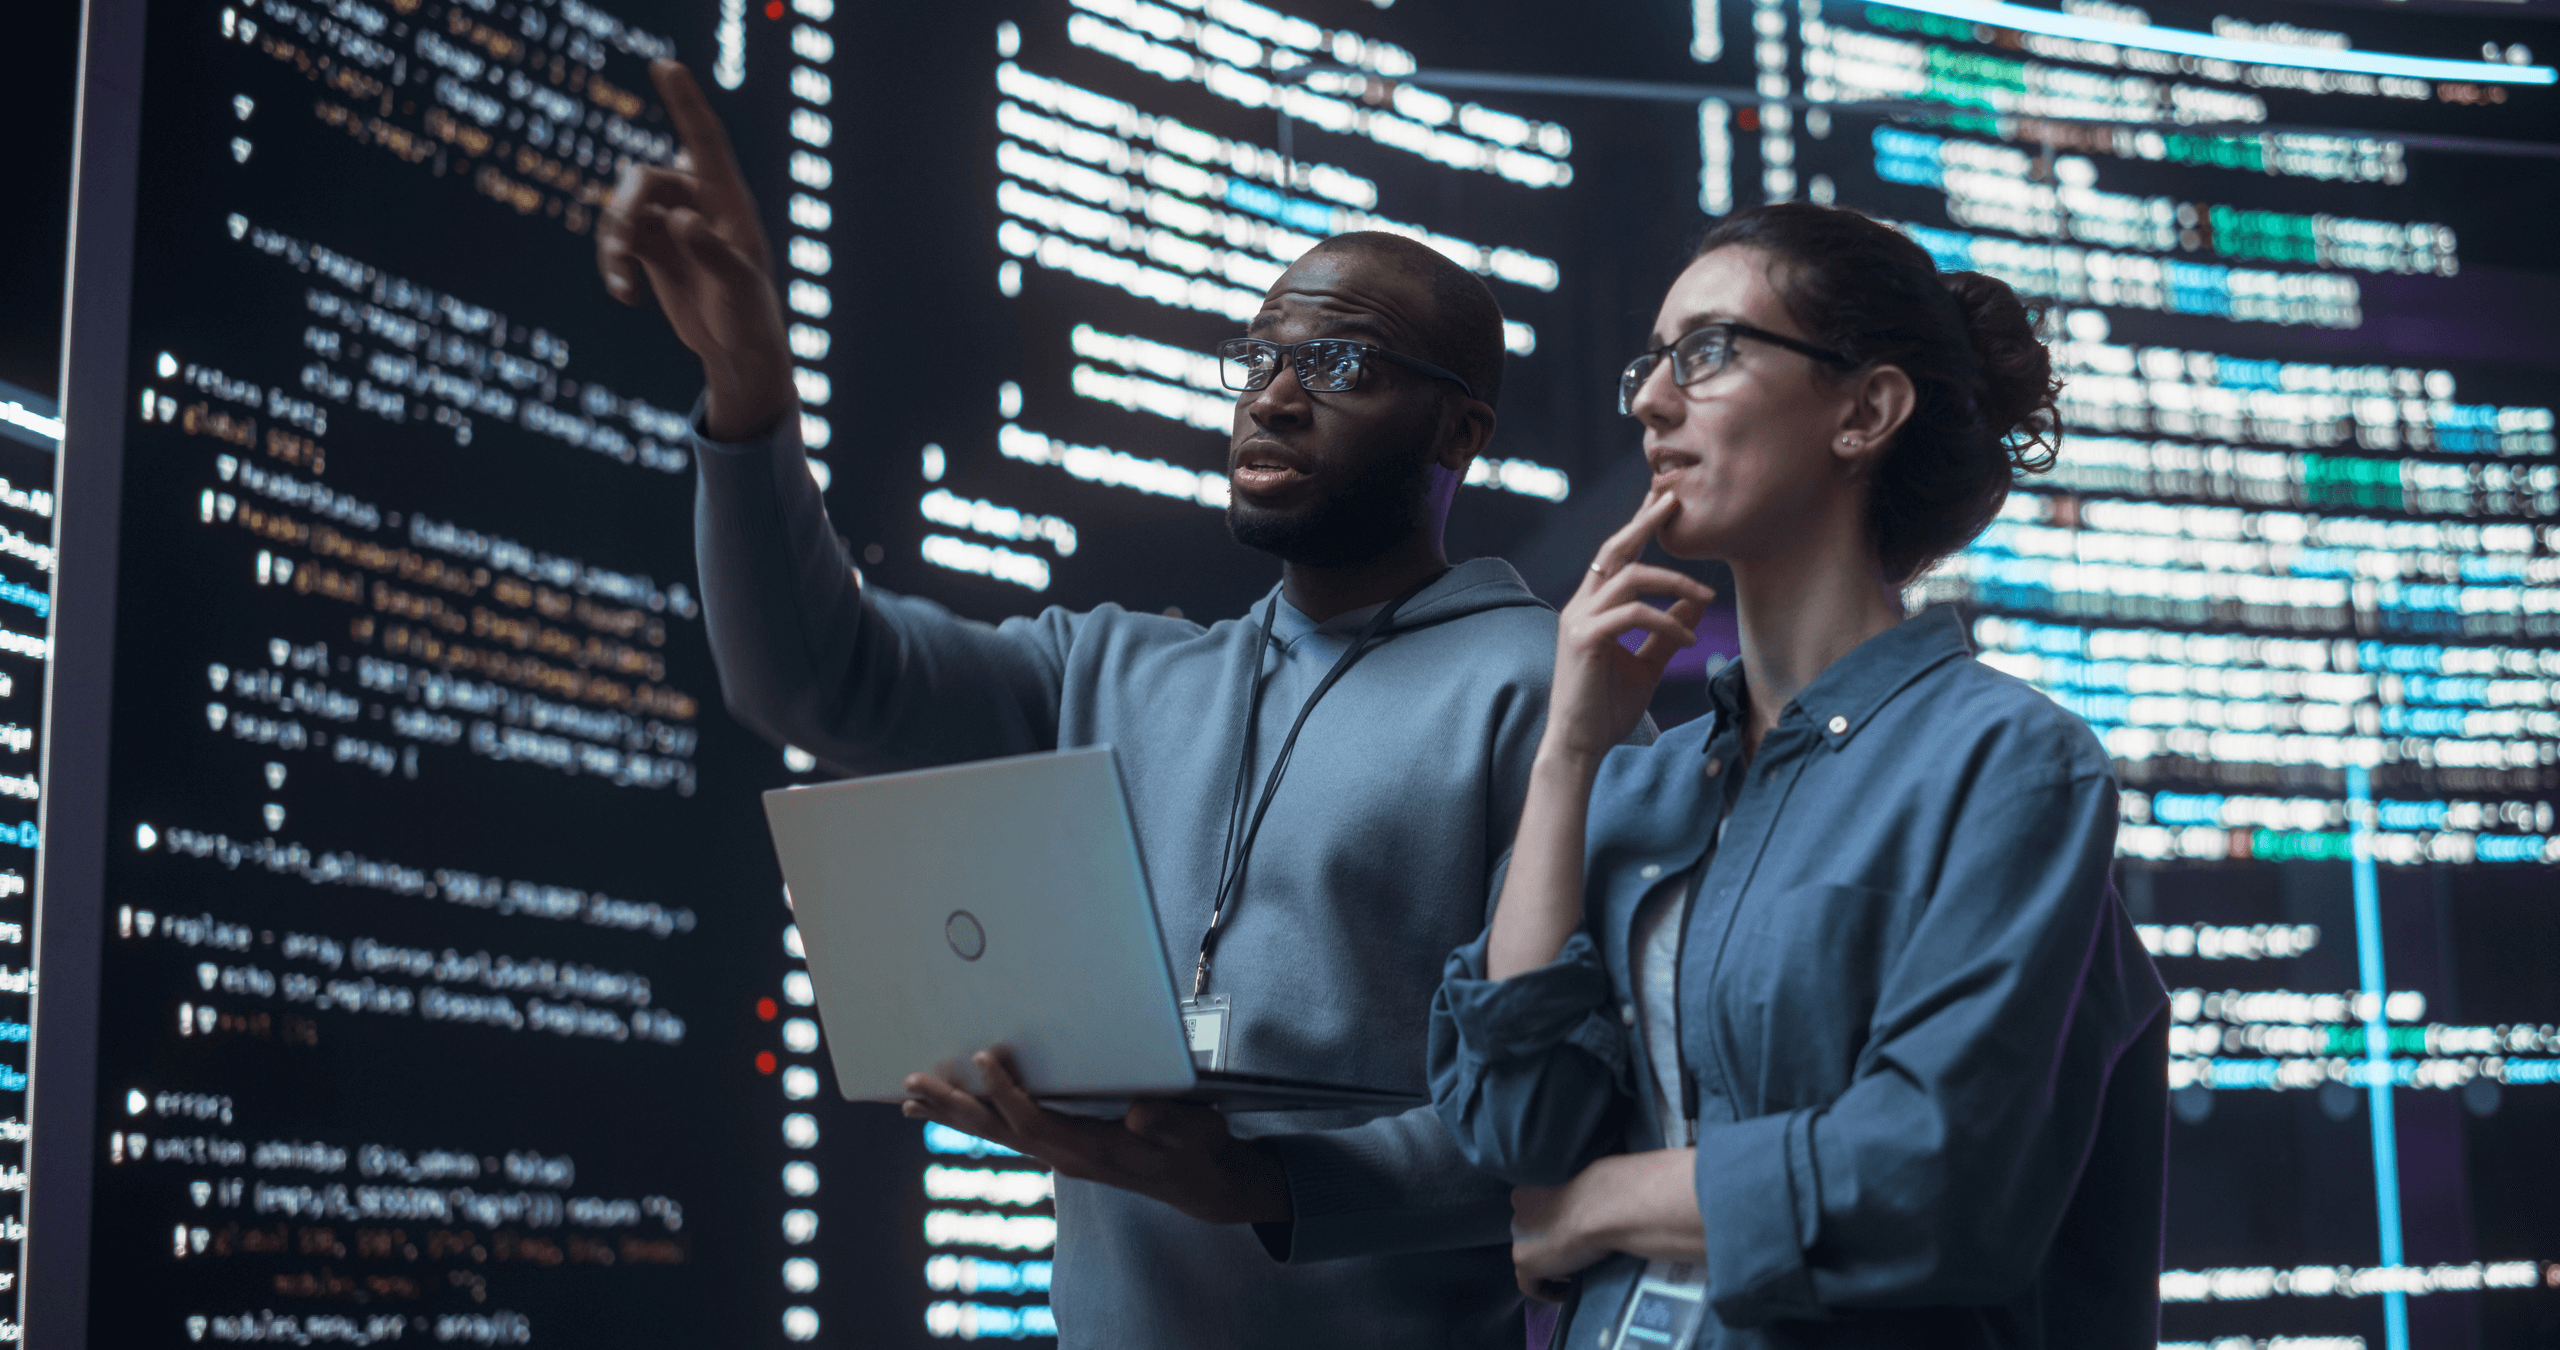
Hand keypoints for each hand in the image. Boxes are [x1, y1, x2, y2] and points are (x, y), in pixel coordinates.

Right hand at [595, 59, 794, 441]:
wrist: (738, 351)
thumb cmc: (749, 316)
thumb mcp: (736, 287)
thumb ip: (710, 251)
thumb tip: (679, 218)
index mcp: (728, 201)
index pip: (704, 142)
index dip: (685, 103)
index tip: (666, 65)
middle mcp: (697, 203)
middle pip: (644, 179)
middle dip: (625, 206)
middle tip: (621, 246)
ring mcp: (671, 224)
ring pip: (624, 209)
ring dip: (613, 241)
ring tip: (621, 280)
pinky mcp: (653, 249)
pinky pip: (619, 240)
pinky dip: (613, 264)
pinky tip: (623, 295)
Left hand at [901, 1047, 1293, 1225]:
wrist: (1201, 1183)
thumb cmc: (1197, 1150)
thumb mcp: (1194, 1133)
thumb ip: (1167, 1122)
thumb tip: (1139, 1112)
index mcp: (1092, 1151)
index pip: (1036, 1121)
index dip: (1008, 1092)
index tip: (984, 1057)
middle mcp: (1066, 1157)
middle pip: (1000, 1131)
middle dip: (955, 1107)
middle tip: (911, 1086)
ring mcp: (1061, 1155)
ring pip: (998, 1134)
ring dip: (955, 1115)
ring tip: (912, 1099)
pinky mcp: (1063, 1149)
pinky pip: (1011, 1133)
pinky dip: (980, 1119)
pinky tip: (959, 1109)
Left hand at [1509, 1150, 1706, 1300]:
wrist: (1602, 1206)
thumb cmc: (1603, 1188)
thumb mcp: (1589, 1182)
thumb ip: (1581, 1191)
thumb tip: (1603, 1191)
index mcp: (1527, 1188)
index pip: (1534, 1212)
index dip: (1552, 1225)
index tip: (1572, 1233)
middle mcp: (1516, 1212)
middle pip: (1532, 1236)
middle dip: (1551, 1245)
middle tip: (1577, 1253)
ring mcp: (1518, 1238)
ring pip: (1533, 1259)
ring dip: (1553, 1267)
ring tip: (1578, 1271)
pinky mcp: (1524, 1262)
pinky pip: (1531, 1285)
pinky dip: (1550, 1291)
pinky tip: (1571, 1289)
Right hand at [1545, 491, 1716, 763]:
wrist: (1580, 745)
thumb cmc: (1607, 707)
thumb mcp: (1648, 663)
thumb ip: (1668, 630)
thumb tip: (1695, 600)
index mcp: (1591, 607)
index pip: (1616, 555)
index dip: (1638, 524)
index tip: (1661, 500)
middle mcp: (1580, 606)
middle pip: (1613, 549)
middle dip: (1645, 520)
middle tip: (1672, 498)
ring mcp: (1578, 620)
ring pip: (1629, 577)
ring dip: (1674, 581)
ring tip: (1706, 593)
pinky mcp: (1584, 639)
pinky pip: (1633, 614)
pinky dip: (1667, 621)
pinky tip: (1688, 638)